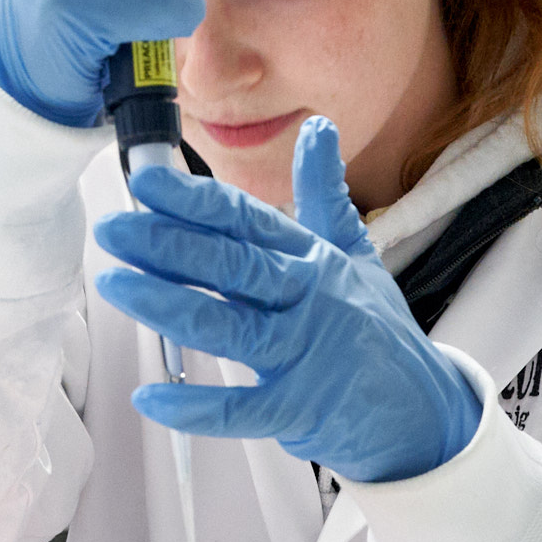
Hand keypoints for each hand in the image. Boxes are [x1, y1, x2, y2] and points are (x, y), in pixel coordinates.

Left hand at [91, 116, 486, 484]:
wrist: (427, 411)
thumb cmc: (380, 332)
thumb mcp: (356, 255)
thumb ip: (325, 195)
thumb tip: (319, 129)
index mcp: (312, 259)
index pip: (246, 221)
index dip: (194, 200)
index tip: (147, 179)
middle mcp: (308, 297)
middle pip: (231, 264)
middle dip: (168, 244)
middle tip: (115, 229)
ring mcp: (305, 352)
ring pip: (227, 325)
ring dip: (167, 305)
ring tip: (116, 286)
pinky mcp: (302, 408)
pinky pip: (241, 408)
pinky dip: (195, 406)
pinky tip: (152, 396)